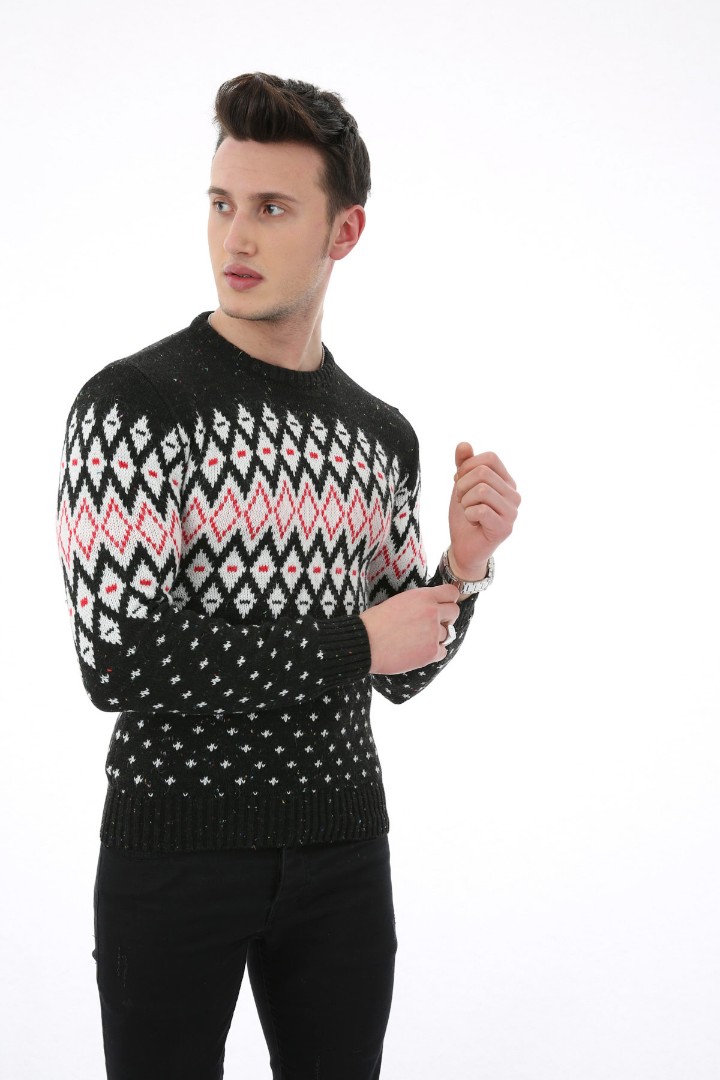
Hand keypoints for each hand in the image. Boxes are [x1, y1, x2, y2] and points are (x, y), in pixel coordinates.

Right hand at [360, 585, 460, 673]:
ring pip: (447, 634)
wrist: (365, 643)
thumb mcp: (398, 601)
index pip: (452, 593)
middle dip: (446, 618)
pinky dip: (433, 653)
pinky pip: (443, 651)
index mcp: (423, 596)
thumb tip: (430, 608)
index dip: (449, 600)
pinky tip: (418, 651)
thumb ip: (419, 603)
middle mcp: (432, 612)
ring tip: (417, 640)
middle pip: (454, 612)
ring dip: (436, 637)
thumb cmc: (375, 622)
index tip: (443, 605)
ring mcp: (433, 633)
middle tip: (432, 624)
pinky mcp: (431, 652)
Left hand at [448, 445, 520, 579]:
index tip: (460, 482)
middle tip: (462, 500)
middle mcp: (514, 494)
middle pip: (483, 473)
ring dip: (465, 501)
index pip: (490, 458)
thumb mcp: (461, 485)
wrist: (464, 547)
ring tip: (469, 511)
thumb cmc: (465, 515)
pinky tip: (473, 522)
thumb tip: (464, 444)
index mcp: (506, 481)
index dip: (467, 467)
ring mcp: (512, 512)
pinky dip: (469, 514)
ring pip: (481, 490)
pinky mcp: (505, 528)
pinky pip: (481, 510)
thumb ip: (463, 465)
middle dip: (462, 485)